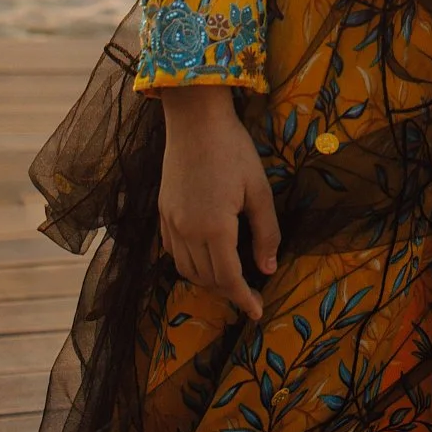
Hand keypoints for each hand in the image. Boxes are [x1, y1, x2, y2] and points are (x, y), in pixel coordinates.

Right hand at [159, 85, 279, 319]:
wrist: (194, 119)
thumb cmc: (233, 149)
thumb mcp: (259, 189)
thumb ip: (266, 232)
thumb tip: (268, 269)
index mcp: (215, 228)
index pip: (229, 279)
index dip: (244, 300)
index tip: (258, 313)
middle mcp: (187, 232)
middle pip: (207, 278)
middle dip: (229, 292)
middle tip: (249, 293)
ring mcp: (171, 222)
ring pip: (186, 269)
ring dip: (208, 280)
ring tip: (229, 278)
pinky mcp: (162, 212)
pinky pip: (173, 252)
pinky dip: (189, 263)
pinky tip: (204, 257)